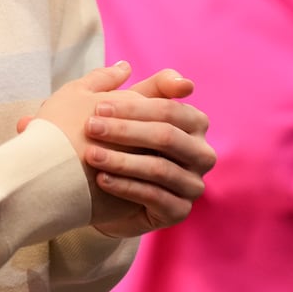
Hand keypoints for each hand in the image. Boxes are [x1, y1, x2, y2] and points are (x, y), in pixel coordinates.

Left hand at [80, 73, 215, 237]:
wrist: (105, 189)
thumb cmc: (120, 141)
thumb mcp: (132, 109)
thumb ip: (153, 88)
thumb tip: (182, 80)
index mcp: (195, 124)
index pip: (170, 110)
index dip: (133, 108)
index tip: (97, 106)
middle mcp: (201, 154)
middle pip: (167, 137)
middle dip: (125, 131)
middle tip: (91, 127)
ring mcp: (193, 185)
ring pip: (160, 168)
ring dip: (122, 160)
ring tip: (92, 155)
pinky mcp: (179, 211)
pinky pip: (155, 196)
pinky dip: (126, 186)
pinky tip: (101, 179)